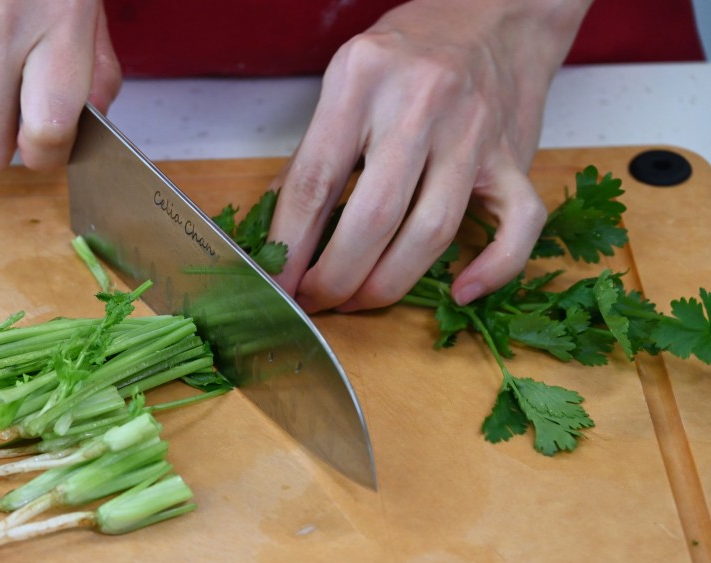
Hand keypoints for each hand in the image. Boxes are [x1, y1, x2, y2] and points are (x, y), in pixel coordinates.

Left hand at [268, 0, 591, 311]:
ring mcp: (474, 131)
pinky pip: (518, 226)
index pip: (315, 181)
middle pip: (374, 217)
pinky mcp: (516, 157)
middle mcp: (420, 103)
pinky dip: (492, 269)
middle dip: (335, 277)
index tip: (277, 284)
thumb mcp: (346, 80)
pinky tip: (459, 292)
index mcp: (362, 78)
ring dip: (388, 284)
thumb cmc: (409, 51)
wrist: (496, 10)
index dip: (290, 245)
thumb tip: (278, 231)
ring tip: (357, 301)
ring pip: (433, 233)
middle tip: (315, 300)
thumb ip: (314, 153)